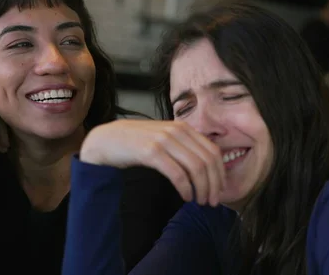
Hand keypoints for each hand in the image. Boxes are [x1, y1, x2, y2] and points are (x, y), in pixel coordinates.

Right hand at [80, 119, 224, 205]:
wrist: (108, 140)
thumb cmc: (137, 142)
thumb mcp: (164, 139)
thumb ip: (183, 147)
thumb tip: (206, 168)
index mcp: (184, 128)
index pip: (213, 151)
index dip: (220, 173)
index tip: (220, 190)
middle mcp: (177, 131)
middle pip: (208, 161)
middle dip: (214, 184)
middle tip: (212, 201)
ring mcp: (164, 140)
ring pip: (196, 168)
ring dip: (202, 189)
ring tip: (200, 202)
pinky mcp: (152, 152)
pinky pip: (177, 173)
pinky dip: (186, 188)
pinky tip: (186, 197)